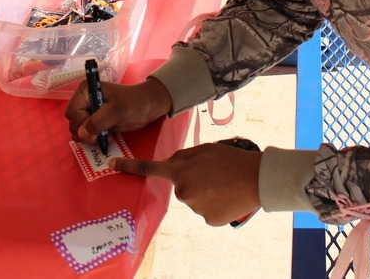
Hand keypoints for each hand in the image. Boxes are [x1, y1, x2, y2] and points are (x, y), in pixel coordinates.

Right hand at [65, 77, 172, 143]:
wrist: (148, 106)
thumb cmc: (133, 103)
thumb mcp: (116, 111)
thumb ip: (98, 121)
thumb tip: (81, 133)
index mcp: (86, 91)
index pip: (72, 112)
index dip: (81, 123)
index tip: (95, 130)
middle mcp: (84, 100)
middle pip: (73, 123)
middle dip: (85, 133)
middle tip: (100, 137)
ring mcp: (89, 112)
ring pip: (78, 131)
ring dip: (89, 138)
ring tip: (106, 137)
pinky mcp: (96, 122)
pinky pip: (87, 135)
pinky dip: (94, 140)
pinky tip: (106, 138)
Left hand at [111, 143, 262, 225]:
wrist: (258, 179)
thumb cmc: (232, 160)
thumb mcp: (205, 149)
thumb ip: (184, 156)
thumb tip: (174, 164)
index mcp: (181, 171)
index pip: (150, 168)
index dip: (130, 166)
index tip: (112, 165)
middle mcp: (184, 192)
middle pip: (181, 185)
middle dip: (192, 179)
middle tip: (214, 173)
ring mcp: (195, 208)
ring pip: (194, 198)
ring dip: (205, 191)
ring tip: (224, 183)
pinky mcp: (208, 219)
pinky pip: (205, 210)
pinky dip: (214, 204)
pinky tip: (226, 196)